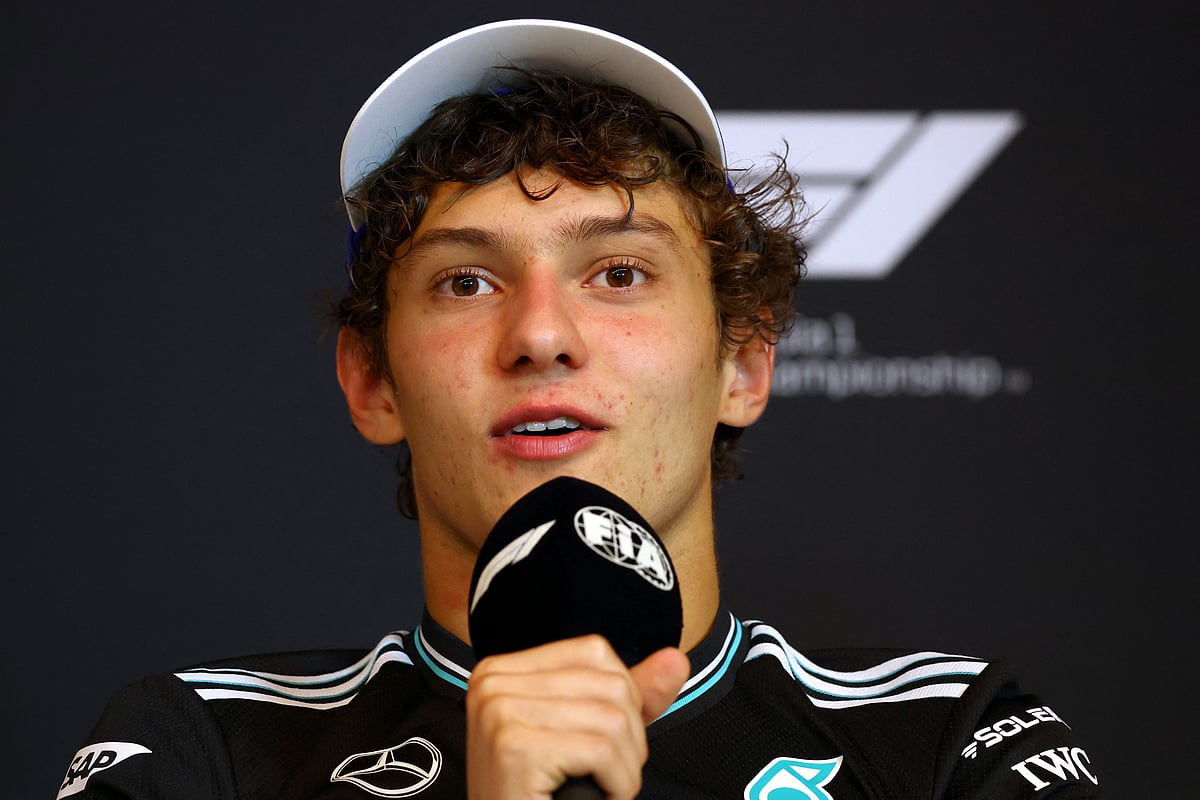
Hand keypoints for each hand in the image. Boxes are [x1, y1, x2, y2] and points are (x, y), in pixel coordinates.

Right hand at [466, 635, 688, 798]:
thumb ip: (631, 695)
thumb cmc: (541, 794)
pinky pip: (603, 751)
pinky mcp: (514, 747)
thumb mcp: (585, 733)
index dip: (620, 700)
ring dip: (623, 768)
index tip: (596, 741)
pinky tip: (596, 798)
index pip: (595, 652)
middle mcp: (493, 682)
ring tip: (597, 787)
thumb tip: (676, 659)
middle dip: (626, 739)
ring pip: (612, 719)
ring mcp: (499, 712)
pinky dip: (616, 784)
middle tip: (597, 774)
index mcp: (503, 669)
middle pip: (610, 685)